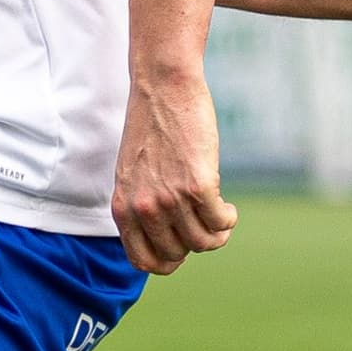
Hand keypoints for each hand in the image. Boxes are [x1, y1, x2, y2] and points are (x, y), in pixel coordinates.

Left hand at [110, 64, 236, 276]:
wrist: (163, 88)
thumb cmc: (151, 126)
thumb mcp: (132, 173)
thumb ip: (141, 205)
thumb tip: (169, 238)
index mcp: (123, 208)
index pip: (143, 260)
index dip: (167, 262)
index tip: (181, 250)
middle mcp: (144, 208)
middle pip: (177, 254)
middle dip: (194, 244)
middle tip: (204, 225)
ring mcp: (171, 199)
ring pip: (203, 242)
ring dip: (217, 233)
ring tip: (220, 216)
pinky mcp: (198, 186)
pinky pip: (220, 222)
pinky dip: (228, 219)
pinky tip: (228, 207)